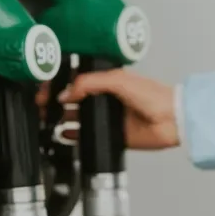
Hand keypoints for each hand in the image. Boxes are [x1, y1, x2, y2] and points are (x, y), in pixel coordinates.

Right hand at [53, 69, 179, 149]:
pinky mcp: (112, 135)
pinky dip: (73, 135)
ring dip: (61, 118)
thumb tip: (67, 92)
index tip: (46, 89)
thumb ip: (91, 83)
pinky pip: (87, 136)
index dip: (61, 83)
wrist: (172, 121)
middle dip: (56, 101)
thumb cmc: (155, 97)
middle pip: (74, 99)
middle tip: (42, 105)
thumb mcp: (119, 81)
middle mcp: (107, 98)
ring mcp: (109, 117)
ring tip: (47, 119)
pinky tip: (63, 134)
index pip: (78, 79)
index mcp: (109, 81)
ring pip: (78, 117)